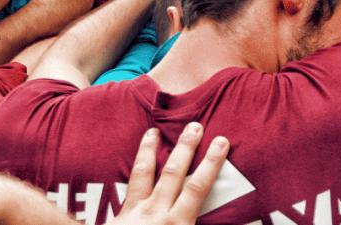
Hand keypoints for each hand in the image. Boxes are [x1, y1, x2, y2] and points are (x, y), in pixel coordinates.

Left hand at [114, 123, 229, 224]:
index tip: (221, 142)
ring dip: (149, 150)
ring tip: (153, 131)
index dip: (211, 163)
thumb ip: (192, 224)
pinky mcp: (120, 218)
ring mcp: (135, 213)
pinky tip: (134, 164)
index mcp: (176, 224)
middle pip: (173, 173)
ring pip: (143, 174)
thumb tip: (205, 215)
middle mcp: (155, 213)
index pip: (197, 187)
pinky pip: (128, 189)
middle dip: (186, 148)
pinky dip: (132, 174)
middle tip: (196, 125)